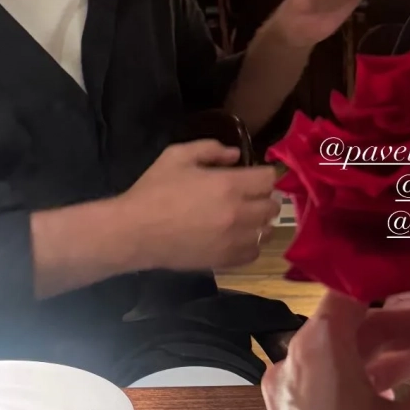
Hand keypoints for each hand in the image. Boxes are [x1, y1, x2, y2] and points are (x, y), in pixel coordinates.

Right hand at [120, 140, 278, 270]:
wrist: (136, 232)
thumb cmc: (154, 191)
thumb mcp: (177, 156)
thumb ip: (210, 149)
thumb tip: (235, 154)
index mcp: (229, 184)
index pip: (269, 179)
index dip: (263, 175)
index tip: (253, 176)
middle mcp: (239, 212)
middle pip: (273, 206)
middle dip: (264, 198)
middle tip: (248, 197)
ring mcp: (234, 240)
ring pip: (267, 231)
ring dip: (260, 222)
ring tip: (244, 219)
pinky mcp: (226, 260)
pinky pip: (254, 253)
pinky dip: (251, 244)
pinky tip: (236, 238)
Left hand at [259, 291, 409, 409]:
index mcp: (318, 351)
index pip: (355, 284)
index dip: (399, 276)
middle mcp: (295, 363)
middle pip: (354, 320)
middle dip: (406, 320)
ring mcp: (292, 396)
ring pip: (348, 354)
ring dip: (394, 352)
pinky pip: (337, 384)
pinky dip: (374, 380)